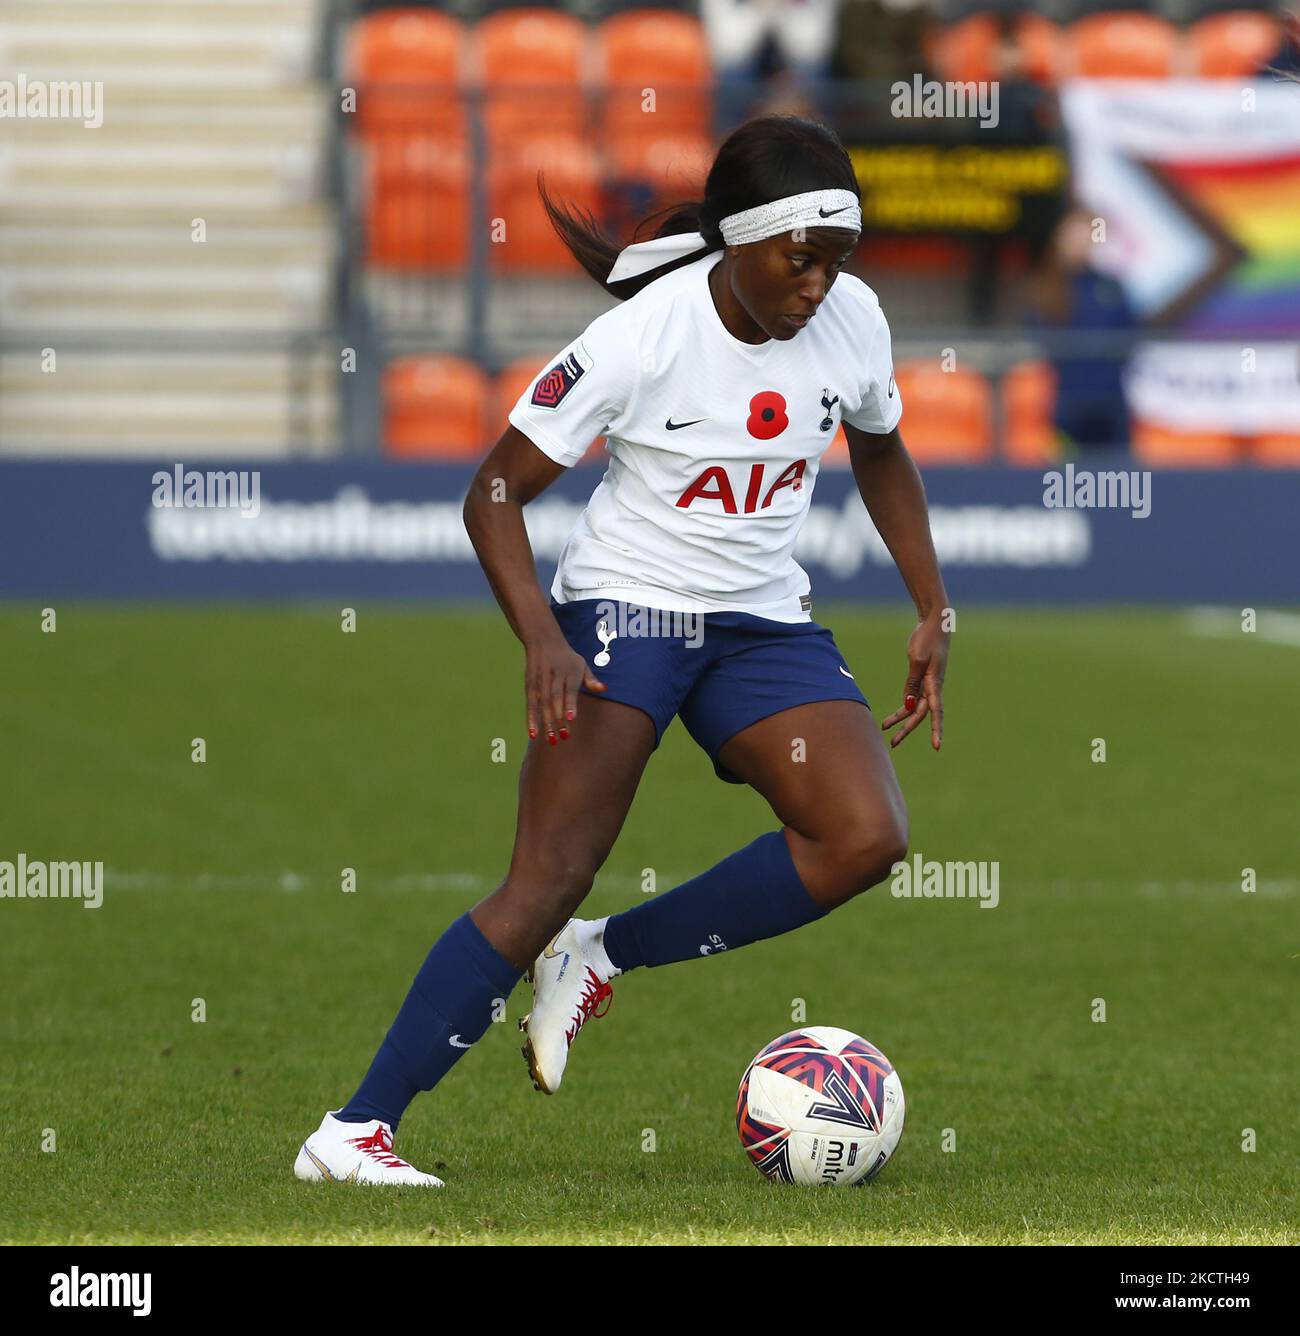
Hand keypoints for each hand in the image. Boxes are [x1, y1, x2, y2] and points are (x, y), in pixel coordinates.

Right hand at [525, 627, 605, 744]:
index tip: (572, 718)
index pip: (569, 689)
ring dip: (545, 722)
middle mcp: (553, 675)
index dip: (569, 703)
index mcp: (569, 671)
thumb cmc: (567, 658)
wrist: (543, 640)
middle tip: (563, 737)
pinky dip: (531, 718)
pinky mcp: (529, 685)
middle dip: (558, 718)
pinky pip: (530, 704)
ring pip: (542, 704)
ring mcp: (540, 680)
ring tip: (551, 740)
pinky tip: (532, 734)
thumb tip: (605, 689)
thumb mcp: (581, 664)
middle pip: (554, 699)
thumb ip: (591, 680)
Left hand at [880, 611, 948, 750]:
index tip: (936, 746)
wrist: (934, 623)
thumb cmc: (927, 639)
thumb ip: (912, 684)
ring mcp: (928, 684)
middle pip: (920, 714)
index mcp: (935, 683)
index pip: (935, 712)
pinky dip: (903, 706)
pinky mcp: (922, 678)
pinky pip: (912, 697)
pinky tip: (895, 715)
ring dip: (902, 719)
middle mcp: (933, 687)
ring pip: (915, 707)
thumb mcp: (917, 660)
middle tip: (893, 743)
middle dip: (906, 729)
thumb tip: (907, 705)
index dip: (935, 730)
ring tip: (886, 729)